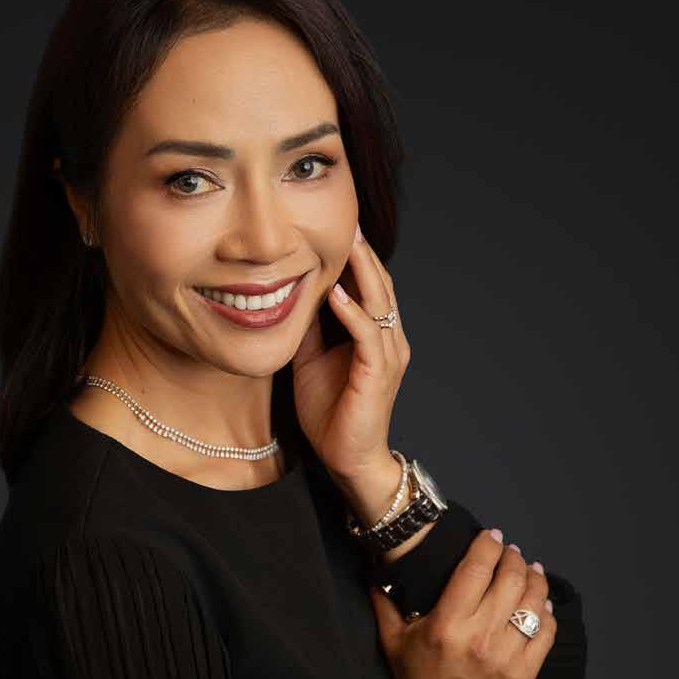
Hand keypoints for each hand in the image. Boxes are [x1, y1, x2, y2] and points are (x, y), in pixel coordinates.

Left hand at [291, 222, 410, 484]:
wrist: (347, 457)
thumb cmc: (331, 411)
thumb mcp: (312, 358)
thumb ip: (310, 327)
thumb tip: (291, 293)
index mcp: (374, 334)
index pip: (369, 285)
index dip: (356, 257)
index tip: (339, 227)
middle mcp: (388, 339)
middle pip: (379, 285)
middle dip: (363, 254)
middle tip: (348, 221)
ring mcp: (387, 355)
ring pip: (379, 303)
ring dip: (362, 273)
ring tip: (348, 244)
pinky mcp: (378, 374)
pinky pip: (368, 336)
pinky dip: (354, 314)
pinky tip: (338, 295)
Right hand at [369, 529, 556, 678]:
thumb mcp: (392, 640)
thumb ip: (384, 602)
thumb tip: (375, 569)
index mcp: (448, 623)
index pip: (476, 568)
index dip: (488, 545)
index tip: (493, 535)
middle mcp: (480, 636)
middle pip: (510, 580)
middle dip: (514, 558)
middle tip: (512, 552)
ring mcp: (506, 656)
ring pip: (534, 604)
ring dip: (535, 580)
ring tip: (531, 570)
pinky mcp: (524, 675)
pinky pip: (546, 634)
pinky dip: (547, 613)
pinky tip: (541, 603)